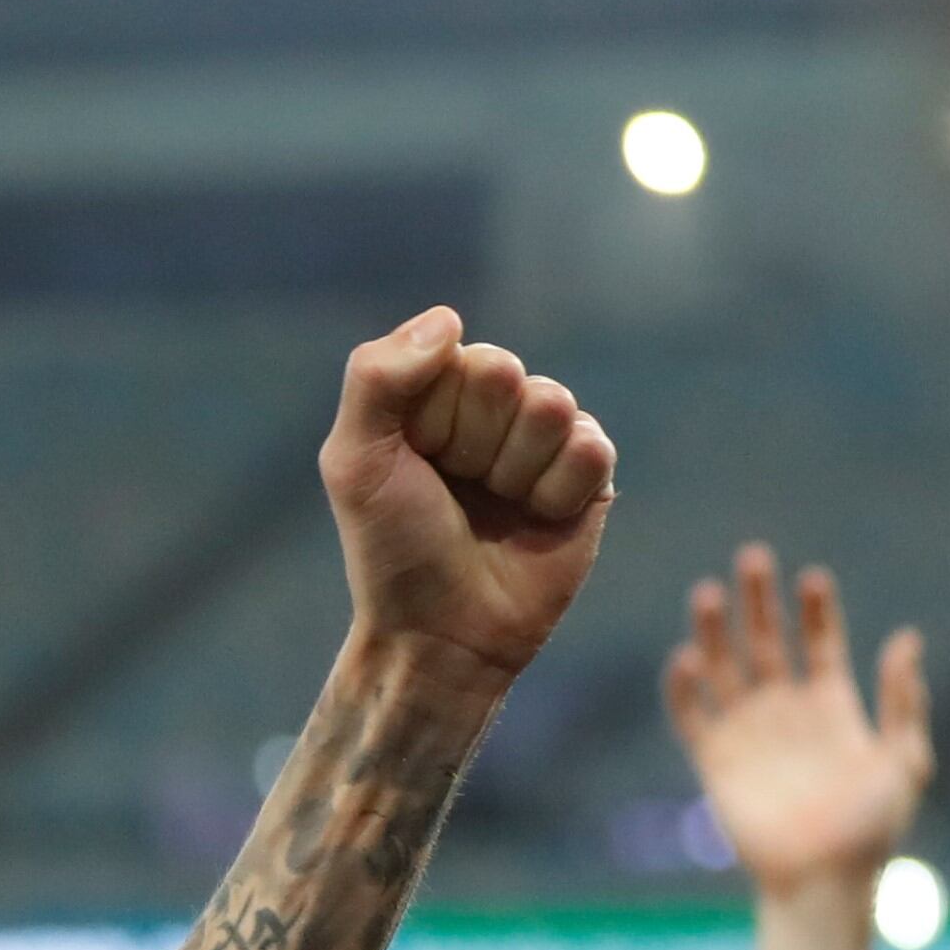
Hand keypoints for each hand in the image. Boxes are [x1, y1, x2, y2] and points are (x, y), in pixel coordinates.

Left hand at [318, 307, 616, 688]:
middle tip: (456, 488)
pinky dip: (558, 491)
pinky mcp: (588, 479)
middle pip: (508, 374)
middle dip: (476, 440)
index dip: (435, 417)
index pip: (456, 357)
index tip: (415, 464)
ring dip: (516, 469)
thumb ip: (378, 378)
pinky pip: (593, 449)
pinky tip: (536, 520)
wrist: (440, 632)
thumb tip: (448, 317)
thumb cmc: (391, 547)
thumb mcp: (356, 461)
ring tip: (495, 507)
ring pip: (555, 406)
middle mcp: (489, 410)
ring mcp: (541, 441)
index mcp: (431, 395)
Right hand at [664, 544, 932, 895]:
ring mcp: (747, 733)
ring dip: (713, 630)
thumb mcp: (905, 758)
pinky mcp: (714, 760)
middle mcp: (786, 711)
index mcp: (833, 707)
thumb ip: (903, 700)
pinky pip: (691, 715)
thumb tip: (906, 638)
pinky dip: (683, 687)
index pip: (819, 643)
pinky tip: (685, 658)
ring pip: (724, 667)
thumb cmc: (871, 827)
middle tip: (751, 557)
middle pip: (767, 641)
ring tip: (708, 592)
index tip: (811, 577)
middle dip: (758, 600)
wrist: (822, 878)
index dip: (815, 610)